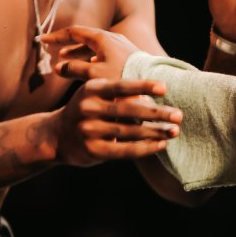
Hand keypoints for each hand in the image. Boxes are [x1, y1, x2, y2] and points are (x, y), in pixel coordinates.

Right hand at [42, 25, 138, 80]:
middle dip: (68, 45)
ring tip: (66, 60)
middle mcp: (112, 39)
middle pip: (84, 38)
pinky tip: (87, 68)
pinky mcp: (126, 57)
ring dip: (79, 53)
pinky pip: (102, 54)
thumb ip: (75, 69)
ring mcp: (120, 47)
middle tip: (55, 52)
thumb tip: (58, 67)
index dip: (57, 37)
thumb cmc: (123, 77)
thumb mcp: (95, 74)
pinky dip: (90, 59)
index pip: (74, 32)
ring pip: (94, 47)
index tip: (42, 41)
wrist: (152, 82)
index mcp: (103, 38)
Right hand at [53, 76, 182, 167]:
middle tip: (179, 114)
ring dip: (155, 132)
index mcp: (91, 88)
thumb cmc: (87, 110)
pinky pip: (124, 150)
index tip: (165, 87)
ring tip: (174, 130)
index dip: (143, 86)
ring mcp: (89, 130)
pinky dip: (145, 148)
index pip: (121, 86)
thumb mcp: (95, 94)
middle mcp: (88, 108)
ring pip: (130, 131)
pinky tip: (161, 145)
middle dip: (157, 113)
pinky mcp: (93, 150)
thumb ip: (119, 95)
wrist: (56, 135)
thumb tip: (153, 97)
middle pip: (129, 110)